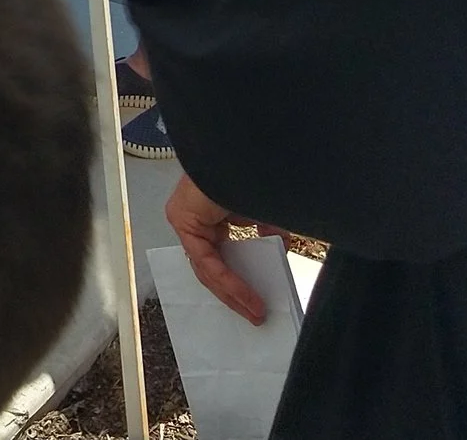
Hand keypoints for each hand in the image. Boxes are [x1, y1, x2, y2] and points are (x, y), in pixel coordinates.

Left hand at [167, 176, 281, 324]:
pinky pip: (206, 262)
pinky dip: (229, 281)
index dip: (237, 280)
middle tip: (255, 313)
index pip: (219, 254)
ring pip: (206, 269)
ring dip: (232, 294)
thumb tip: (282, 248)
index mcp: (210, 213)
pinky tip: (247, 297)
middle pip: (210, 267)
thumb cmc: (248, 172)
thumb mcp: (264, 210)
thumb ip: (269, 231)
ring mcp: (185, 219)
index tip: (256, 300)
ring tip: (255, 312)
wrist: (240, 152)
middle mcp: (194, 217)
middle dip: (234, 294)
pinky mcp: (184, 221)